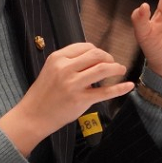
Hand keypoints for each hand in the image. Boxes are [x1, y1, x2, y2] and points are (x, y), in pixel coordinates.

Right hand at [0, 42, 133, 155]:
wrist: (33, 115)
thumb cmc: (43, 93)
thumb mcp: (51, 70)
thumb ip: (69, 62)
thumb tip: (94, 56)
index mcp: (58, 58)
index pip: (85, 46)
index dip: (98, 50)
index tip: (102, 57)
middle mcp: (65, 69)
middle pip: (96, 54)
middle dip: (109, 57)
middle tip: (113, 63)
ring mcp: (73, 85)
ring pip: (103, 69)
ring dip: (116, 68)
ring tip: (121, 70)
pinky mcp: (81, 100)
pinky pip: (106, 92)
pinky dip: (120, 88)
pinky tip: (128, 86)